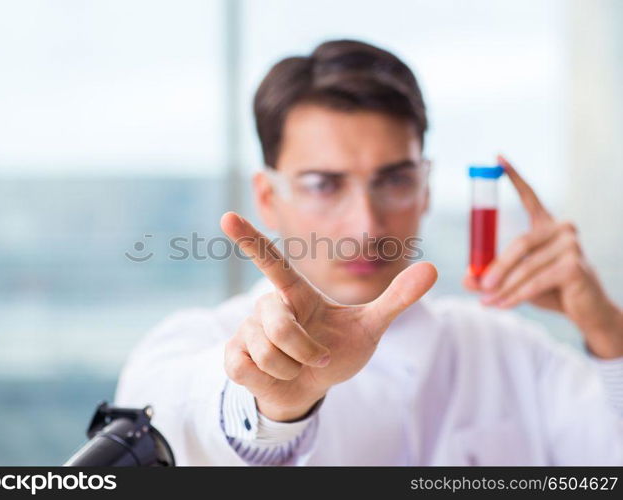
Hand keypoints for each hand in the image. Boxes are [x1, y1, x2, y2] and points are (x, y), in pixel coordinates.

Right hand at [221, 211, 437, 420]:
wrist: (310, 389)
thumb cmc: (336, 351)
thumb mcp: (369, 326)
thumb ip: (396, 298)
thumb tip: (432, 269)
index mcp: (296, 293)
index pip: (272, 262)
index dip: (250, 239)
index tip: (227, 216)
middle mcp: (267, 306)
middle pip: (279, 327)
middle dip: (306, 352)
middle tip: (317, 357)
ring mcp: (246, 330)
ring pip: (265, 353)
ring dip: (291, 369)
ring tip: (295, 366)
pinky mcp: (232, 355)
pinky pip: (245, 368)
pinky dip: (269, 379)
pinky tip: (272, 375)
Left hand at [463, 155, 622, 357]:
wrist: (586, 310)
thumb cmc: (550, 290)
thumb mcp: (516, 281)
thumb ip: (491, 278)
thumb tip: (466, 279)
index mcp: (546, 224)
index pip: (530, 195)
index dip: (514, 176)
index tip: (497, 157)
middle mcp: (561, 229)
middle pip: (518, 244)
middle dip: (496, 268)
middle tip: (478, 285)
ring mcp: (571, 245)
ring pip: (525, 267)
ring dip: (503, 287)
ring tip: (487, 301)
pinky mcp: (574, 266)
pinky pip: (535, 281)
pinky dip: (515, 295)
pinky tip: (502, 305)